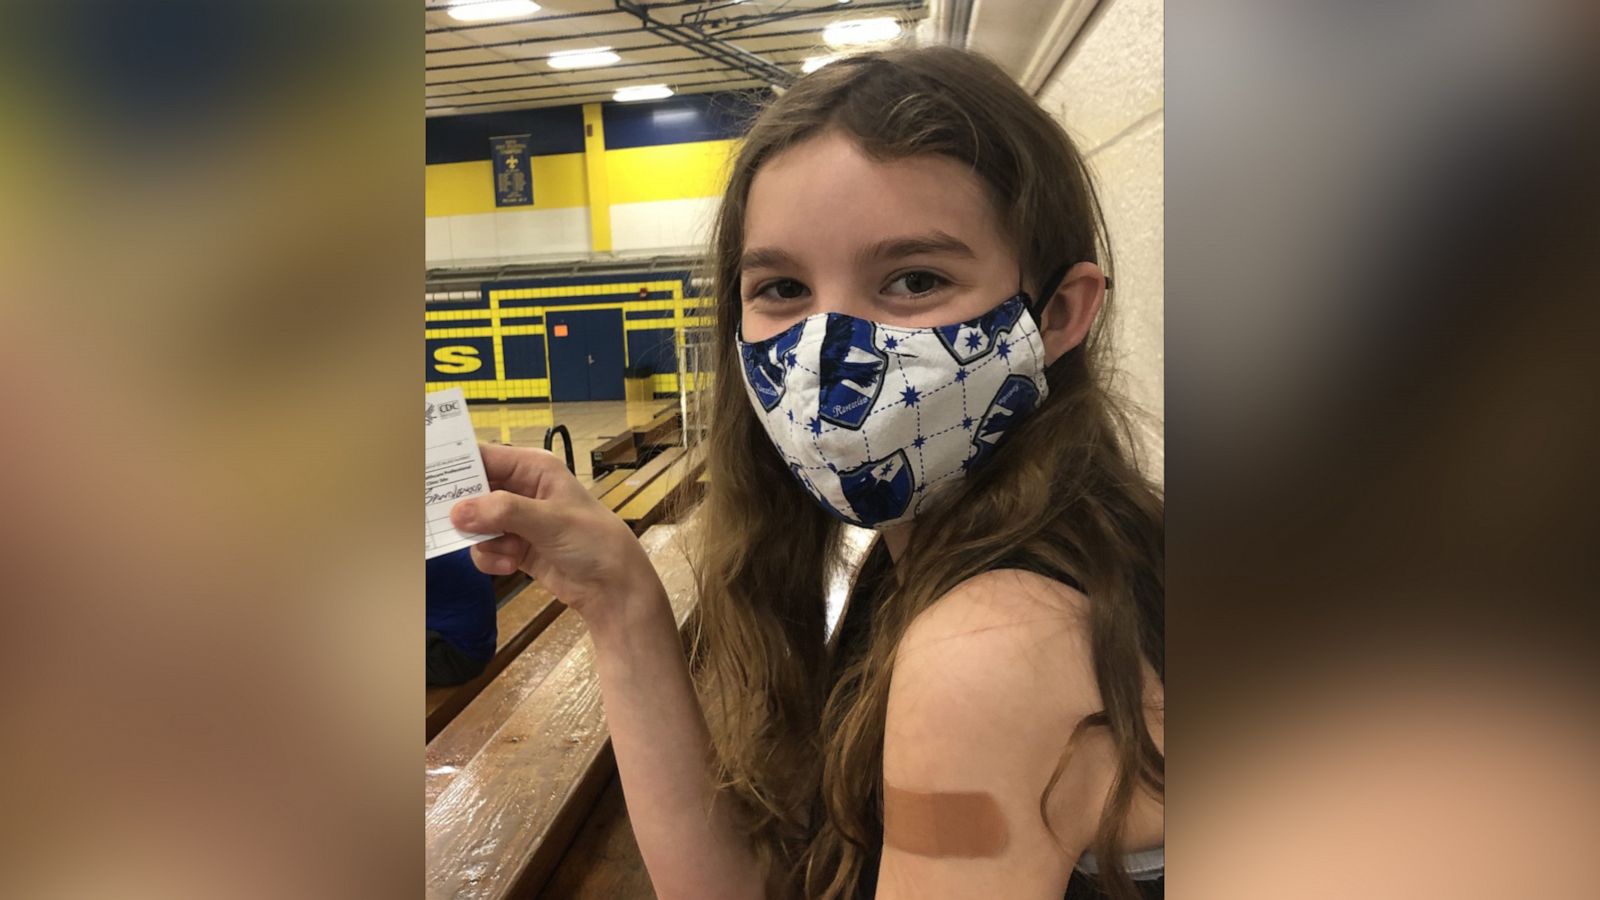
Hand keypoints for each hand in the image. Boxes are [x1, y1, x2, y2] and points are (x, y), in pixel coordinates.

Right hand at [450, 444, 660, 619]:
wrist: (613, 587)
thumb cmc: (593, 541)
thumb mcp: (550, 521)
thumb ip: (503, 512)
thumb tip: (457, 512)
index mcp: (533, 468)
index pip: (483, 456)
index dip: (454, 464)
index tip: (423, 476)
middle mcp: (521, 489)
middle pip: (472, 491)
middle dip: (463, 510)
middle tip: (446, 523)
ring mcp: (516, 519)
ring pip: (474, 524)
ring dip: (484, 541)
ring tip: (508, 551)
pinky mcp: (514, 546)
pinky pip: (484, 548)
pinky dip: (492, 558)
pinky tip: (512, 566)